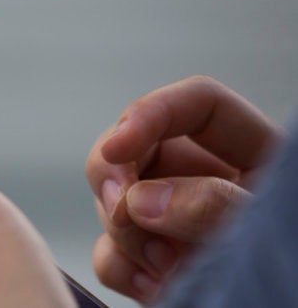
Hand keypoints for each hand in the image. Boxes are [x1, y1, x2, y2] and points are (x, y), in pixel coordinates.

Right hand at [85, 76, 283, 302]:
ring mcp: (172, 219)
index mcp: (252, 155)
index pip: (197, 104)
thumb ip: (213, 206)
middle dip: (115, 174)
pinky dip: (120, 268)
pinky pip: (110, 251)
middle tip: (119, 209)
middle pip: (138, 147)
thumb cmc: (294, 270)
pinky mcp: (150, 257)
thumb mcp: (266, 228)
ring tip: (168, 268)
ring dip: (126, 235)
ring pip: (115, 200)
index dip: (150, 114)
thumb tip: (139, 200)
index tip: (117, 148)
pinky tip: (153, 286)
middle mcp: (204, 180)